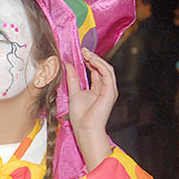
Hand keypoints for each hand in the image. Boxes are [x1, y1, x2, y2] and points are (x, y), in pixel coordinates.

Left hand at [65, 48, 115, 170]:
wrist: (85, 128)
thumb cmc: (80, 116)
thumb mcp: (74, 92)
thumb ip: (72, 78)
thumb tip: (68, 65)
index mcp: (97, 90)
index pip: (95, 71)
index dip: (89, 61)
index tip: (80, 53)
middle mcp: (105, 89)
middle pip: (101, 68)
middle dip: (93, 57)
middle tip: (83, 50)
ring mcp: (109, 90)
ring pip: (106, 68)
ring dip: (96, 59)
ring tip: (86, 52)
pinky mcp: (110, 91)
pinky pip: (107, 73)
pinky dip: (99, 65)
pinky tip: (90, 59)